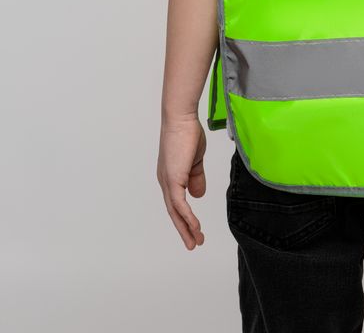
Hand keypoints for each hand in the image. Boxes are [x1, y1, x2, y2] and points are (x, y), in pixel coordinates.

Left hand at [157, 113, 207, 249]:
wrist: (181, 119)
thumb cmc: (188, 134)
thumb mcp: (196, 160)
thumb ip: (196, 178)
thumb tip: (198, 196)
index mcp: (171, 176)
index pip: (176, 203)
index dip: (185, 217)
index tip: (194, 229)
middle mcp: (166, 181)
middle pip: (173, 212)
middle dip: (183, 229)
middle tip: (192, 244)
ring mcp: (168, 182)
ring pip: (176, 212)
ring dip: (186, 228)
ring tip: (196, 241)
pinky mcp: (173, 180)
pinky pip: (180, 204)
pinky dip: (187, 217)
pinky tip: (195, 227)